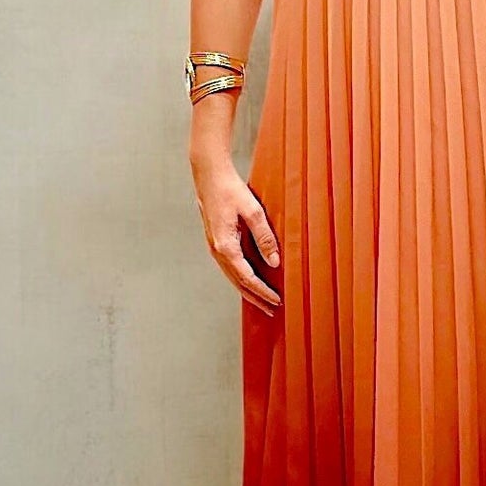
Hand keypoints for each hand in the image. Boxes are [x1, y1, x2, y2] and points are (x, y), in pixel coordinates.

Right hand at [190, 158, 281, 316]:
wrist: (209, 175)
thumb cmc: (230, 190)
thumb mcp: (253, 212)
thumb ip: (265, 237)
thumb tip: (274, 262)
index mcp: (225, 246)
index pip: (247, 278)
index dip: (262, 291)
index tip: (276, 300)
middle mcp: (217, 250)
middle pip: (238, 283)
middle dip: (255, 298)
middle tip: (271, 310)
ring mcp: (214, 247)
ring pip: (232, 277)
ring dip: (248, 291)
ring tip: (263, 301)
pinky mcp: (216, 241)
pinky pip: (229, 267)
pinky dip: (240, 279)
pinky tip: (249, 282)